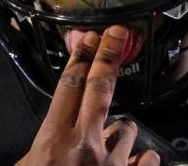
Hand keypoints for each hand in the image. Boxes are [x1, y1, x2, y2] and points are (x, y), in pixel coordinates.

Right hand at [16, 26, 160, 165]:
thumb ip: (39, 149)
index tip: (88, 38)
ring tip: (107, 145)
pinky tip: (135, 159)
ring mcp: (112, 163)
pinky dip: (142, 157)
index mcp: (54, 140)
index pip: (69, 86)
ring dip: (119, 131)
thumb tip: (46, 141)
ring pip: (127, 127)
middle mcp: (85, 146)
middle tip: (117, 34)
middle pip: (100, 87)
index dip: (81, 57)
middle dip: (108, 55)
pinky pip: (149, 156)